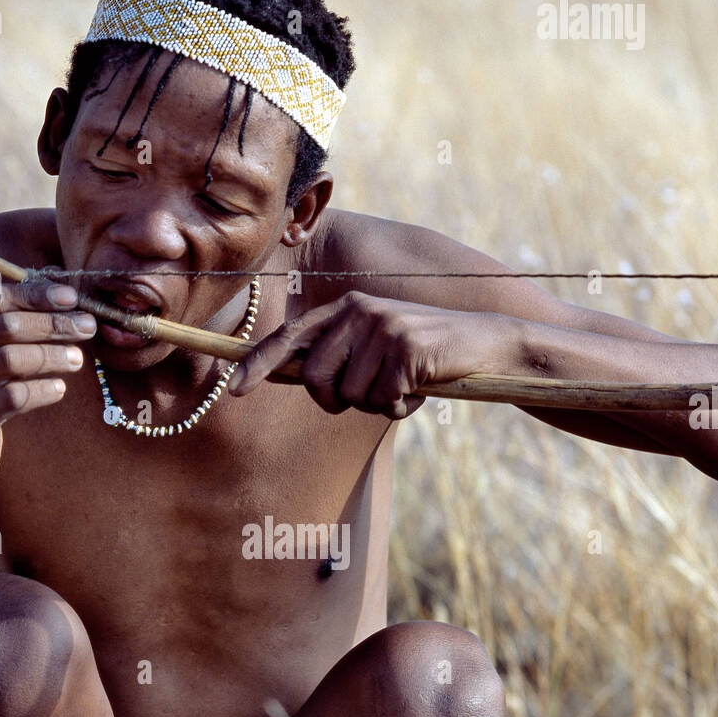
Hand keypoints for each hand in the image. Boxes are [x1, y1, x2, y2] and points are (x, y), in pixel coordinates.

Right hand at [0, 278, 95, 488]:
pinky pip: (11, 399)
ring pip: (10, 360)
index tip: (73, 297)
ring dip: (52, 356)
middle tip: (88, 327)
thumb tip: (65, 289)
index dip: (34, 294)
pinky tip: (60, 389)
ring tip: (79, 360)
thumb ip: (16, 326)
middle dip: (52, 324)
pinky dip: (42, 391)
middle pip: (4, 327)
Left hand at [228, 290, 519, 419]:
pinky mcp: (405, 347)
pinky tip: (419, 390)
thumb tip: (294, 377)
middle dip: (337, 402)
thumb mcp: (376, 347)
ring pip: (351, 396)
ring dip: (377, 405)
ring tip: (403, 387)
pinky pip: (383, 400)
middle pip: (317, 380)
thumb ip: (338, 356)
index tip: (233, 389)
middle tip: (371, 398)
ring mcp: (381, 327)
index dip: (258, 364)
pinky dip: (400, 407)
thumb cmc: (424, 355)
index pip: (289, 338)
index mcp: (344, 308)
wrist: (484, 344)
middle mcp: (357, 311)